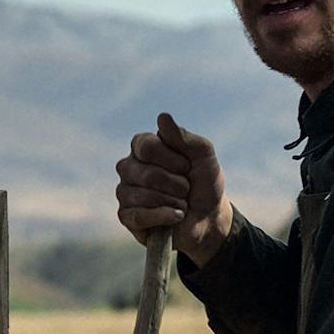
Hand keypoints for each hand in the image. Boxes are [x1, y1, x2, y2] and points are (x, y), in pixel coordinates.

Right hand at [115, 113, 232, 265]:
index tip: (187, 166)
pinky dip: (165, 217)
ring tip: (181, 203)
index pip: (147, 147)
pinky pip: (139, 216)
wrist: (209, 216)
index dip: (173, 160)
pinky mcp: (126, 217)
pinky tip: (176, 217)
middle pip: (148, 175)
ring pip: (145, 197)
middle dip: (177, 185)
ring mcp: (125, 192)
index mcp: (142, 146)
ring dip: (174, 202)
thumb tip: (162, 116)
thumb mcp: (203, 155)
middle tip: (186, 189)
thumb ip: (184, 137)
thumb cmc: (203, 181)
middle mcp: (128, 167)